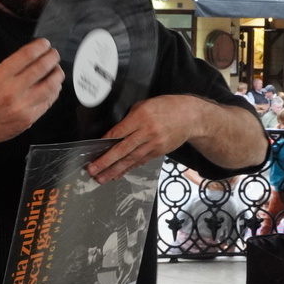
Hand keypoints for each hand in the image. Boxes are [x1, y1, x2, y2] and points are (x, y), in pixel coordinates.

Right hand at [0, 38, 62, 145]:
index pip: (27, 55)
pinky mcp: (28, 119)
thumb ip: (10, 67)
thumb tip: (32, 57)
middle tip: (54, 55)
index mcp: (0, 77)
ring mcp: (22, 106)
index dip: (40, 46)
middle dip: (52, 58)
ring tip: (57, 71)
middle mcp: (12, 91)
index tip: (45, 44)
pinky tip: (53, 88)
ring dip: (57, 75)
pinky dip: (53, 92)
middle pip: (42, 68)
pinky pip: (48, 103)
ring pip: (50, 86)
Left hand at [86, 95, 200, 183]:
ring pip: (131, 159)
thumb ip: (131, 117)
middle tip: (92, 170)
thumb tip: (117, 131)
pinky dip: (128, 169)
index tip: (93, 152)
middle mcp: (147, 131)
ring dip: (115, 170)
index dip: (105, 143)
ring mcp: (154, 144)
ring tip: (102, 178)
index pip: (118, 132)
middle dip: (106, 161)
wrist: (190, 117)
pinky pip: (140, 161)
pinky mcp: (159, 152)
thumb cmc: (166, 107)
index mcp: (141, 117)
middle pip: (122, 149)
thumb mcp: (146, 104)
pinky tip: (118, 174)